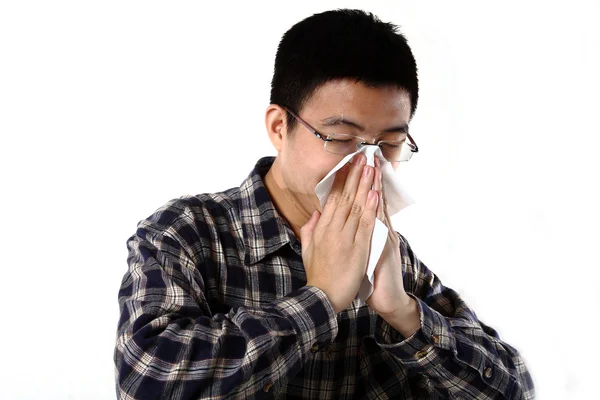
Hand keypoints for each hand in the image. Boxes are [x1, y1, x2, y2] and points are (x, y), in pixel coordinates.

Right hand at [300, 153, 378, 313]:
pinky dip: (370, 208)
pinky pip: (365, 224)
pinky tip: (374, 193)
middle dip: (354, 175)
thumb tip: (315, 214)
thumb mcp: (308, 250)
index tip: (348, 164)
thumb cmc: (318, 276)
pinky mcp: (358, 248)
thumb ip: (311, 230)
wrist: (323, 298)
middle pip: (345, 196)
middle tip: (361, 156)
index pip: (332, 198)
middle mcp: (332, 229)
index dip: (341, 180)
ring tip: (370, 167)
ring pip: (356, 206)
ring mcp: (345, 237)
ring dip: (364, 185)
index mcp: (321, 228)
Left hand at [365, 157, 409, 315]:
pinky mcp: (387, 247)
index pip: (364, 204)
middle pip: (373, 200)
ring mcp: (385, 237)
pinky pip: (381, 225)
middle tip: (365, 157)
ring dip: (375, 186)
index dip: (360, 185)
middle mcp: (380, 230)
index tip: (355, 166)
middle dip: (368, 178)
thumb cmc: (372, 277)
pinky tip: (376, 195)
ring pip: (378, 207)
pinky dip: (378, 209)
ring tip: (371, 167)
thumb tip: (338, 221)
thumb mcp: (361, 253)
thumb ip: (354, 235)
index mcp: (370, 231)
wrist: (387, 298)